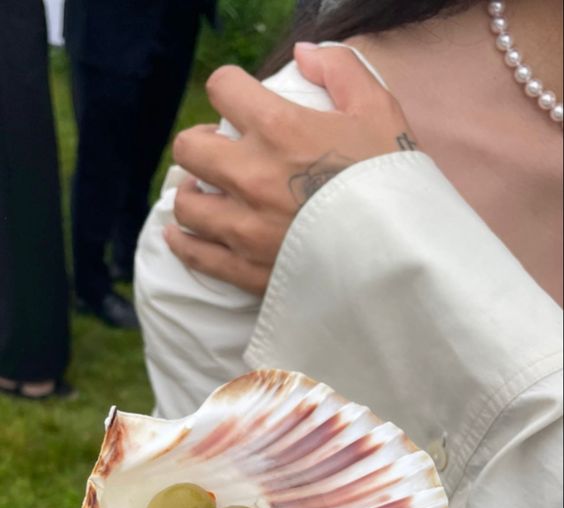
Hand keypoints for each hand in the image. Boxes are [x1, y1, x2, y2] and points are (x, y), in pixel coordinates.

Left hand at [166, 43, 417, 294]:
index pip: (222, 88)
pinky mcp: (247, 271)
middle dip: (201, 143)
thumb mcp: (380, 111)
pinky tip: (182, 236)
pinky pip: (196, 256)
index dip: (228, 89)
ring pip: (186, 205)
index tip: (238, 103)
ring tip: (206, 196)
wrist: (400, 256)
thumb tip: (303, 54)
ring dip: (192, 195)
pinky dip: (184, 243)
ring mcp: (245, 228)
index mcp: (278, 129)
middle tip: (219, 152)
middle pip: (189, 148)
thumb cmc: (391, 183)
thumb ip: (341, 70)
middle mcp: (251, 177)